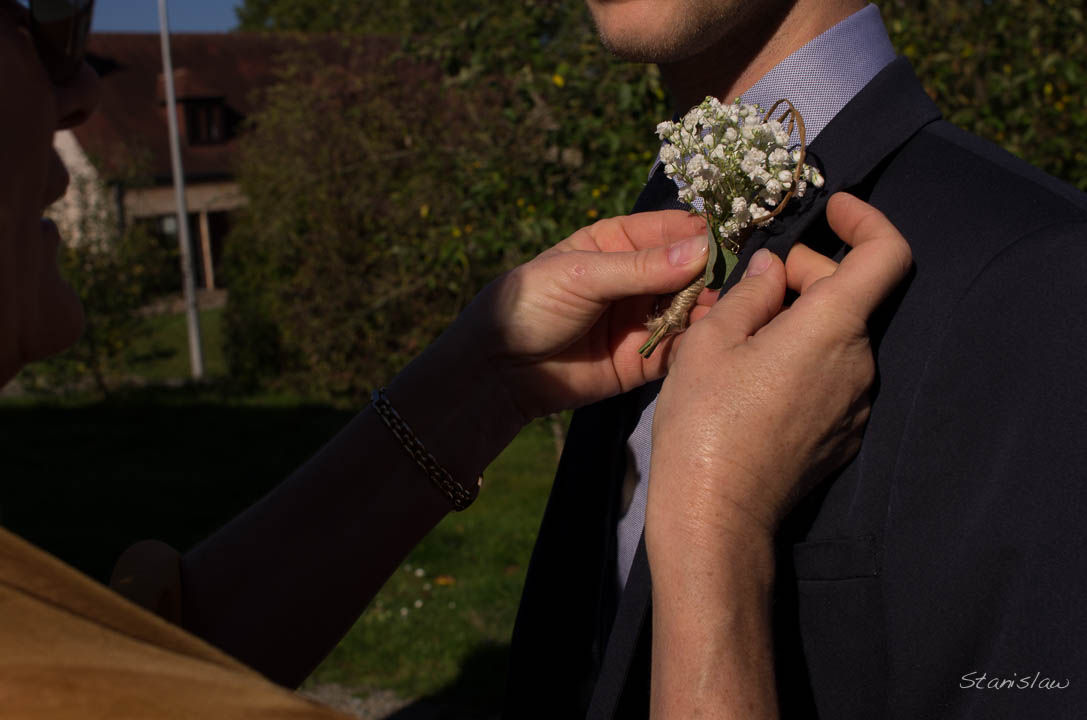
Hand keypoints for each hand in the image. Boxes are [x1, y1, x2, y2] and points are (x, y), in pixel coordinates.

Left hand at [461, 210, 709, 419]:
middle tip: (734, 286)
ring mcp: (642, 319)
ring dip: (709, 312)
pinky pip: (679, 349)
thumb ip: (642, 267)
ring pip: (691, 309)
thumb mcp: (583, 275)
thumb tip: (702, 248)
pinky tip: (713, 343)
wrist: (500, 369)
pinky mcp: (643, 359)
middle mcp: (638, 278)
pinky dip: (697, 346)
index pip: (674, 229)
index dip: (702, 235)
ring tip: (728, 315)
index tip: (730, 245)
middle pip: (690, 271)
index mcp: (619, 242)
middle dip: (711, 277)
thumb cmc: (531, 304)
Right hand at [645, 193, 911, 719]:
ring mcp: (855, 405)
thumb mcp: (710, 341)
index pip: (887, 254)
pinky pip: (831, 377)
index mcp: (832, 328)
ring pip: (838, 338)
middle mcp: (860, 364)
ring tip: (738, 334)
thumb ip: (751, 291)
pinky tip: (751, 377)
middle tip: (750, 285)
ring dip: (799, 320)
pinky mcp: (842, 436)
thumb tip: (776, 266)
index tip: (832, 209)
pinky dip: (802, 358)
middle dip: (807, 275)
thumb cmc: (705, 422)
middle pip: (852, 295)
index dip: (866, 220)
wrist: (716, 519)